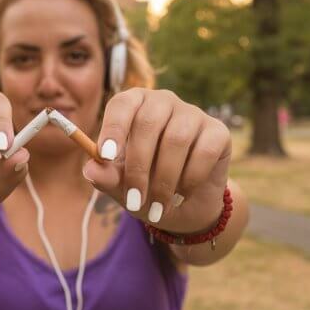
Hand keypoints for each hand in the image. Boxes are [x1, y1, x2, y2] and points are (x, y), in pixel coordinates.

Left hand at [81, 88, 230, 232]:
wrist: (185, 207)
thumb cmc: (146, 187)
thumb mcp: (121, 187)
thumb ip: (106, 176)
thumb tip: (91, 169)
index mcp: (134, 106)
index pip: (122, 104)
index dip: (113, 127)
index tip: (105, 156)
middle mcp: (164, 102)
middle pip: (149, 122)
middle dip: (139, 167)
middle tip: (135, 200)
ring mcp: (193, 114)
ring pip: (177, 139)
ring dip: (165, 179)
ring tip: (158, 206)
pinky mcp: (218, 132)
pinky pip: (204, 151)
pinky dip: (190, 179)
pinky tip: (182, 196)